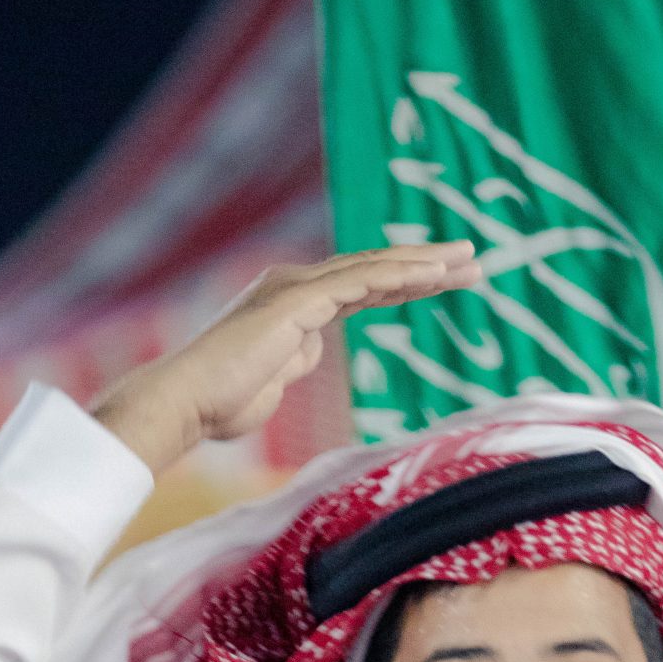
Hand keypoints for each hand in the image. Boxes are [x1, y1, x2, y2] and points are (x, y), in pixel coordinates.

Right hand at [92, 242, 478, 474]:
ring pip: (371, 268)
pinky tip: (425, 273)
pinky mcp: (293, 303)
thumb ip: (293, 360)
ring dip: (422, 263)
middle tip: (474, 258)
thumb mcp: (272, 379)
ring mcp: (295, 291)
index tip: (447, 279)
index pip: (364, 287)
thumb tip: (308, 353)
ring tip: (467, 259)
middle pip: (375, 269)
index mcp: (296, 305)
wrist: (187, 403)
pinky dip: (391, 276)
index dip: (408, 281)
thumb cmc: (221, 402)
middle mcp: (298, 287)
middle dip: (427, 264)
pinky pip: (353, 283)